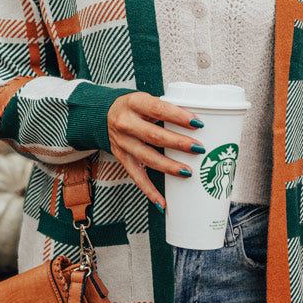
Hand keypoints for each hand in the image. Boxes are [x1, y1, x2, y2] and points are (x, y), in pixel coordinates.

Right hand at [107, 92, 203, 207]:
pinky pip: (136, 177)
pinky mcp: (122, 158)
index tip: (197, 123)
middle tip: (198, 148)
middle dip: (178, 143)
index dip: (178, 116)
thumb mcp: (146, 100)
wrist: (103, 115)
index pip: (158, 109)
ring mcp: (123, 142)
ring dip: (168, 166)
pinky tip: (162, 202)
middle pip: (154, 135)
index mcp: (135, 103)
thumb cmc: (134, 107)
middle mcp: (126, 123)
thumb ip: (167, 109)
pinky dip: (149, 191)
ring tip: (188, 172)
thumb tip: (198, 123)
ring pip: (147, 157)